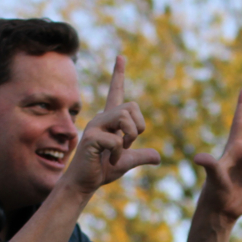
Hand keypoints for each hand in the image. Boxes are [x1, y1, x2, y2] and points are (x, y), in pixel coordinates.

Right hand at [62, 56, 159, 195]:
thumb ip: (141, 156)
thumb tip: (158, 157)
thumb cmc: (102, 170)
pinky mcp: (90, 138)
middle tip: (128, 144)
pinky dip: (118, 153)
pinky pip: (115, 139)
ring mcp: (94, 127)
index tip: (121, 56)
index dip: (118, 75)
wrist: (83, 184)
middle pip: (131, 106)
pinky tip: (109, 160)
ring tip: (120, 151)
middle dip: (138, 126)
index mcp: (110, 121)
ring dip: (129, 136)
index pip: (116, 92)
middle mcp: (101, 119)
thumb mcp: (127, 162)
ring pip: (124, 116)